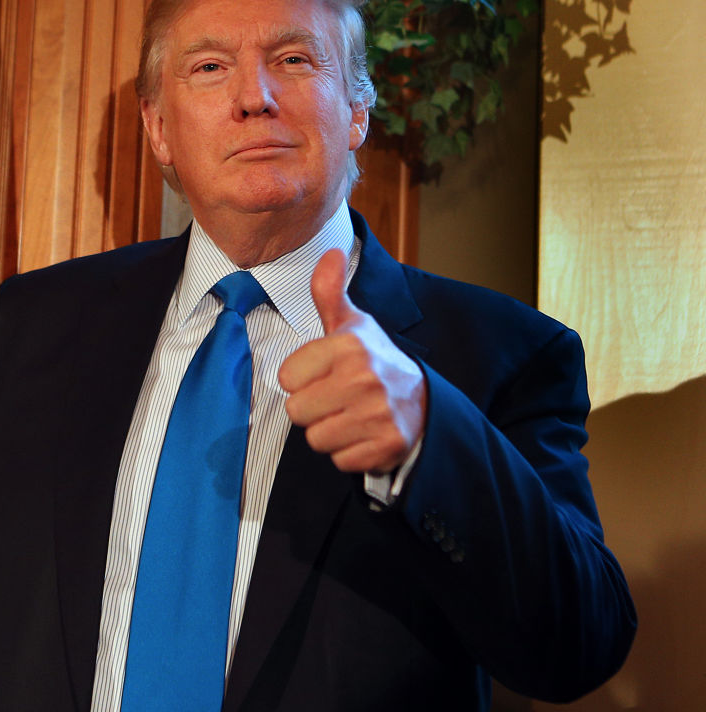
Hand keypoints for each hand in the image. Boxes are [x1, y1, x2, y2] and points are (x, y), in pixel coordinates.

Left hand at [278, 249, 426, 473]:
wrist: (424, 402)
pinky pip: (340, 460)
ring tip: (350, 415)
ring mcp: (378, 413)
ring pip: (316, 438)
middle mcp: (364, 377)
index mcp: (350, 345)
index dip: (301, 378)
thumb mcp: (353, 324)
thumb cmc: (375, 361)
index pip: (286, 377)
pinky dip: (349, 452)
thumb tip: (330, 252)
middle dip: (312, 408)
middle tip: (337, 398)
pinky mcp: (387, 445)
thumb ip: (330, 292)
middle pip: (297, 411)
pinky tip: (364, 433)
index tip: (324, 373)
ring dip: (329, 432)